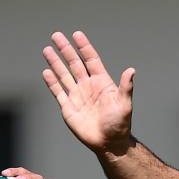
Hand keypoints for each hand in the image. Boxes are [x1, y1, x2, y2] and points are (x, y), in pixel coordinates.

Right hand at [41, 30, 134, 154]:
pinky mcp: (68, 107)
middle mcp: (88, 86)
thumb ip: (126, 87)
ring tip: (47, 49)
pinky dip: (52, 82)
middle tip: (56, 35)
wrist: (109, 143)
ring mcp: (77, 96)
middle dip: (65, 50)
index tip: (76, 35)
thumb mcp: (124, 104)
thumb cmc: (119, 124)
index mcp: (101, 82)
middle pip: (74, 63)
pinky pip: (58, 92)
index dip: (84, 47)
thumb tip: (131, 70)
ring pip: (64, 75)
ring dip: (55, 62)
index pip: (91, 60)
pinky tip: (46, 71)